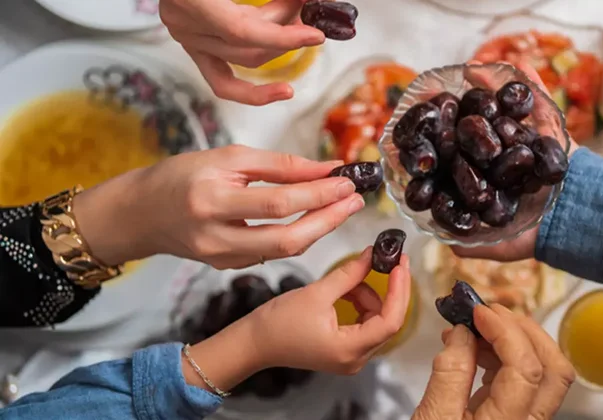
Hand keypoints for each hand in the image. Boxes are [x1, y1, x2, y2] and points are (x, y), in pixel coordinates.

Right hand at [73, 144, 362, 268]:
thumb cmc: (182, 176)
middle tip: (356, 200)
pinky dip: (296, 237)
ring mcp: (221, 259)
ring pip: (284, 251)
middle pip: (287, 239)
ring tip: (342, 206)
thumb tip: (324, 168)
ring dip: (318, 229)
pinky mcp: (227, 267)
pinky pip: (271, 254)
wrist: (140, 214)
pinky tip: (313, 220)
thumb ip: (277, 165)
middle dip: (329, 220)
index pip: (279, 202)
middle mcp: (216, 237)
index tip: (347, 181)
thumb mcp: (227, 158)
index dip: (318, 193)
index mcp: (211, 201)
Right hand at [160, 0, 324, 104]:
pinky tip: (282, 90)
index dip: (283, 37)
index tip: (314, 35)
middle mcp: (184, 23)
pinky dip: (253, 89)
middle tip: (306, 8)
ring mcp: (186, 37)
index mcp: (191, 0)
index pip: (241, 31)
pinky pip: (222, 79)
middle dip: (285, 30)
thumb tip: (304, 1)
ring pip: (244, 58)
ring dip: (276, 43)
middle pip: (248, 45)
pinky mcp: (193, 45)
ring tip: (296, 19)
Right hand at [253, 248, 410, 372]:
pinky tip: (345, 291)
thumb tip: (372, 256)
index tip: (401, 267)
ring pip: (376, 319)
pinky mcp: (344, 349)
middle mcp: (355, 359)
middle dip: (387, 290)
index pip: (390, 321)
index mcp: (349, 350)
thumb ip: (349, 274)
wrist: (254, 342)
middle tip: (392, 262)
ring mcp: (351, 356)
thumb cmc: (278, 324)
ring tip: (348, 280)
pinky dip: (360, 303)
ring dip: (368, 295)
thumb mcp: (317, 293)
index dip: (399, 292)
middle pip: (387, 321)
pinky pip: (364, 323)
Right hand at [413, 304, 574, 419]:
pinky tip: (479, 351)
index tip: (477, 312)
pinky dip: (508, 358)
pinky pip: (526, 383)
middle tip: (490, 313)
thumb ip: (449, 375)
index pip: (526, 367)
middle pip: (554, 369)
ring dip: (517, 340)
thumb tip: (464, 334)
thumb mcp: (432, 419)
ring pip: (546, 375)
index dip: (505, 330)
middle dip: (525, 330)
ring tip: (478, 329)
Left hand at [452, 60, 577, 262]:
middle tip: (444, 92)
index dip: (444, 144)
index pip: (461, 159)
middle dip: (463, 111)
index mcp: (489, 181)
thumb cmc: (538, 237)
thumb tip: (445, 242)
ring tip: (473, 70)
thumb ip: (472, 243)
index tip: (428, 130)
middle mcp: (505, 160)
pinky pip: (540, 106)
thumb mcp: (500, 246)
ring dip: (491, 91)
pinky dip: (532, 86)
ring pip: (505, 114)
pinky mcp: (550, 134)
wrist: (581, 224)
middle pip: (479, 131)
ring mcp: (526, 145)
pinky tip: (519, 66)